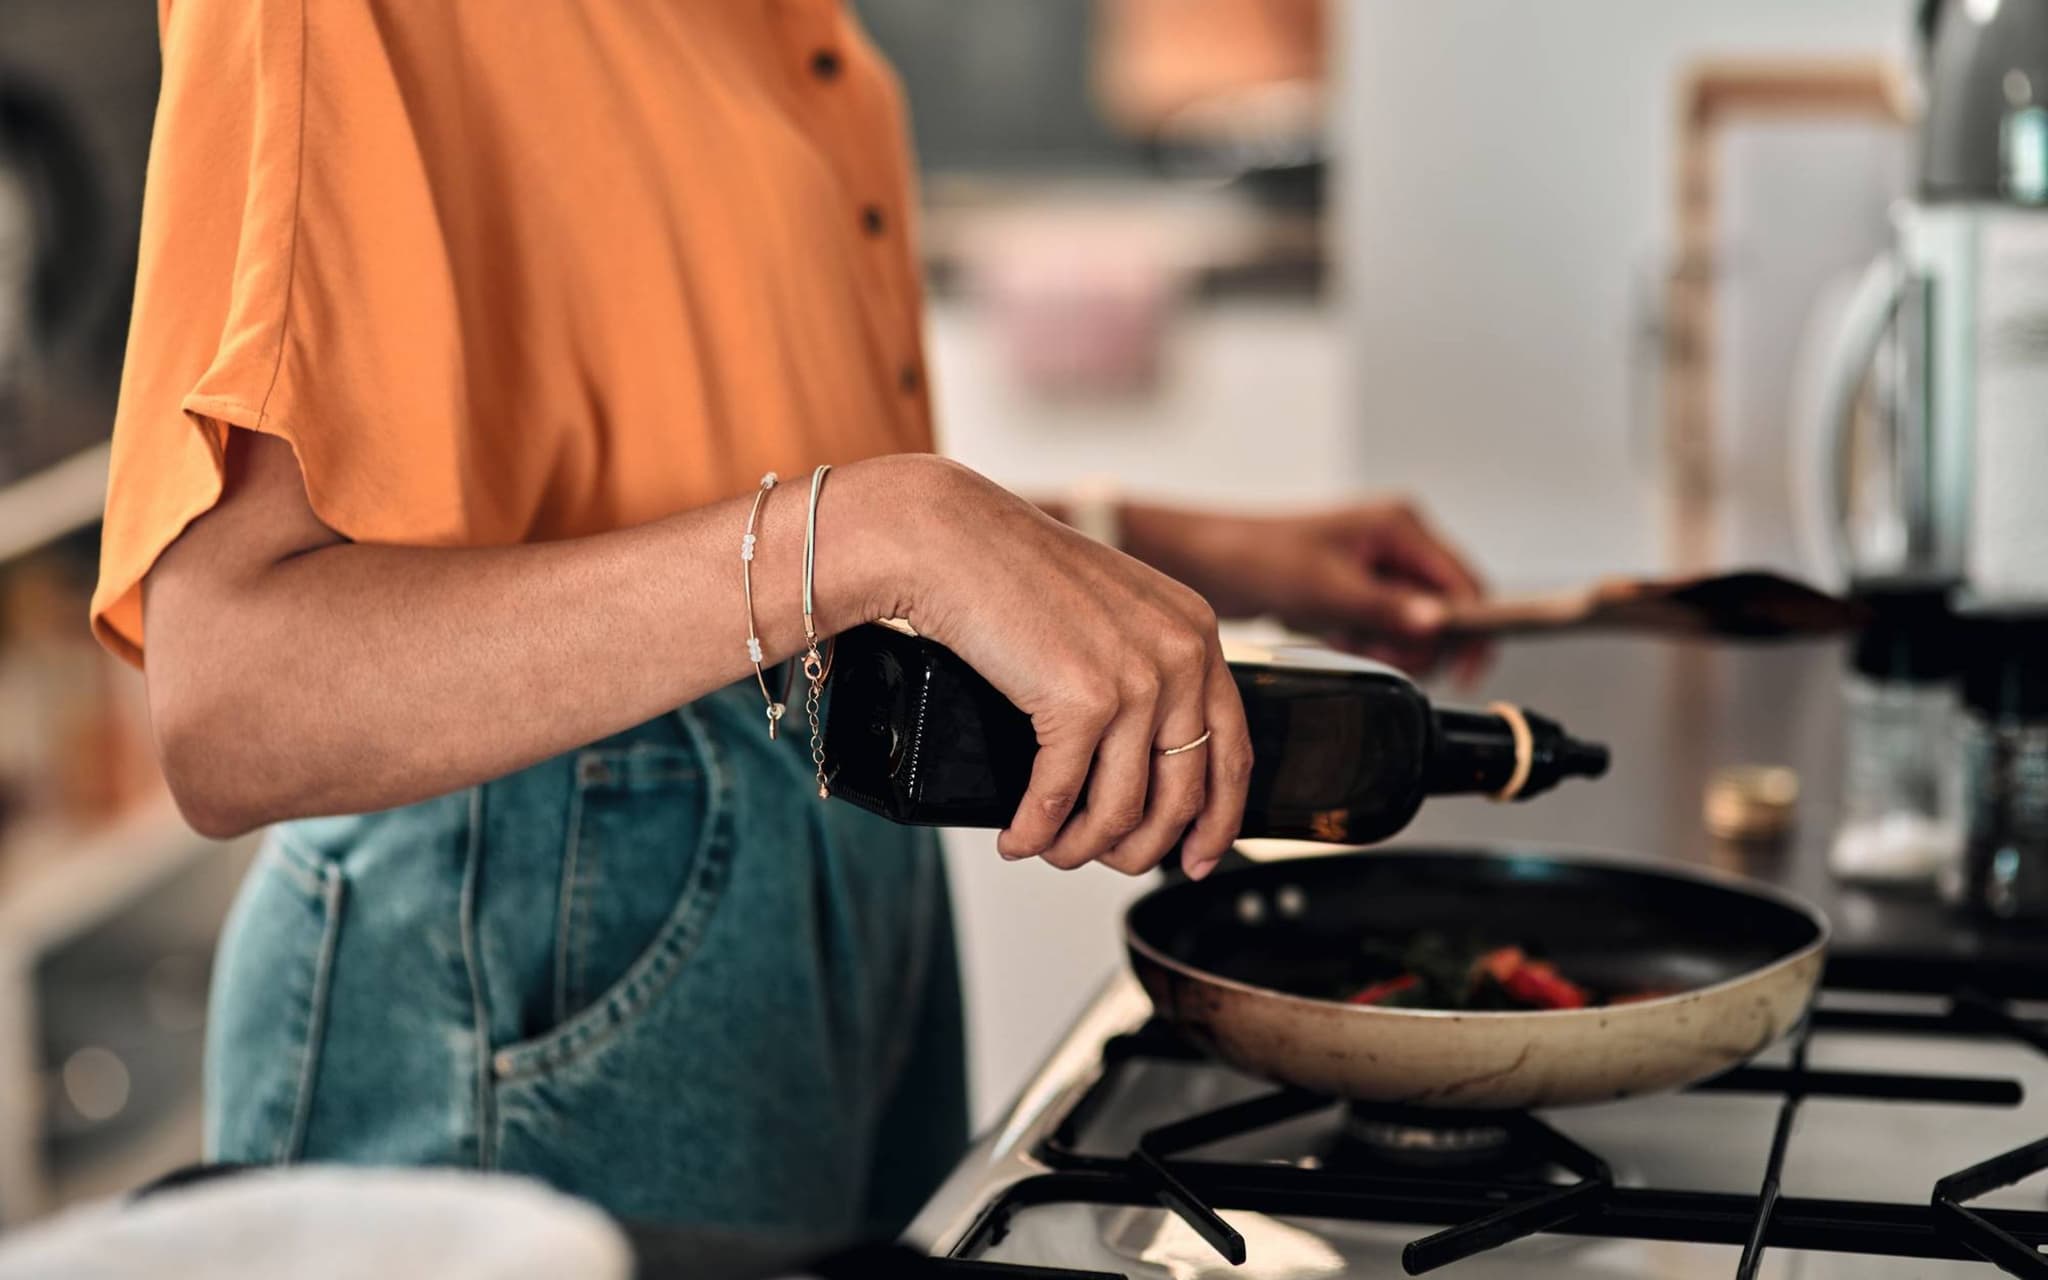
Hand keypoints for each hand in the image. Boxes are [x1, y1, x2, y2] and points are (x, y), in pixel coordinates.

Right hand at [863, 458, 1251, 878]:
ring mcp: (1136, 680)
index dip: (1219, 819)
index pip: (1233, 750)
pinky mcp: (1081, 702)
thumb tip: (1142, 758)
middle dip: (1142, 848)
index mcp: (1195, 633)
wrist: (949, 537)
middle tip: (1108, 863)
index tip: (1199, 857)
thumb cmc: (1011, 568)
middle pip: (1183, 795)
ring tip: (1051, 850)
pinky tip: (1018, 838)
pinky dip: (1035, 830)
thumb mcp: (1111, 610)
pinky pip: (1061, 798)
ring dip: (1082, 848)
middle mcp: (1181, 656)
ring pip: (1123, 809)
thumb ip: (1144, 667)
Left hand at [1123, 498, 1489, 681]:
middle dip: (1421, 641)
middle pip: (1445, 607)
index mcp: (1402, 525)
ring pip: (1415, 622)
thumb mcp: (1328, 589)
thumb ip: (1386, 608)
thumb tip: (1437, 625)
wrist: (1208, 563)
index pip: (1464, 582)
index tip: (1467, 669)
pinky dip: (1369, 641)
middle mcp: (1398, 541)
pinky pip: (1385, 627)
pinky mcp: (1358, 589)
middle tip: (1381, 651)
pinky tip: (1337, 636)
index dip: (1471, 628)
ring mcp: (1379, 566)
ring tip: (1351, 639)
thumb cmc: (1260, 557)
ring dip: (1392, 644)